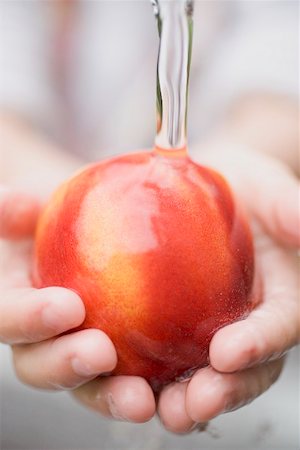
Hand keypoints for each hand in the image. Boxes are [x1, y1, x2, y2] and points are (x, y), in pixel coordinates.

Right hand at [0, 188, 155, 422]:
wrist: (98, 228)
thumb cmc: (64, 215)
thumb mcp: (40, 203)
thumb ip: (19, 207)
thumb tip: (10, 203)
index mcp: (16, 304)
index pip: (9, 317)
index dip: (29, 319)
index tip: (68, 307)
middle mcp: (43, 338)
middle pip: (42, 366)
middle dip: (66, 366)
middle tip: (100, 354)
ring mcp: (83, 353)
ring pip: (90, 386)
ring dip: (113, 396)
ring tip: (142, 399)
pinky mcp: (126, 360)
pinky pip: (139, 379)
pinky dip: (160, 388)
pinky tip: (190, 384)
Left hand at [155, 146, 298, 431]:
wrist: (211, 191)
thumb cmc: (245, 190)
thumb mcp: (268, 189)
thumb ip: (289, 207)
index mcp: (283, 298)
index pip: (279, 326)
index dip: (259, 344)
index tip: (227, 353)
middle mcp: (252, 324)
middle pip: (247, 370)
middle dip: (224, 391)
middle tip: (194, 403)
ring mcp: (216, 331)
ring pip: (208, 377)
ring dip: (186, 399)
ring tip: (164, 411)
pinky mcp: (179, 330)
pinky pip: (168, 359)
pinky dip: (151, 377)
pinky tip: (126, 383)